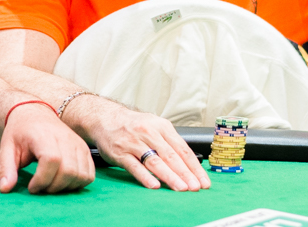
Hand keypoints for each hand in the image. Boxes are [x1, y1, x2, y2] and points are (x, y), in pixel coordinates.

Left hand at [0, 103, 94, 193]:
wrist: (34, 114)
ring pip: (81, 175)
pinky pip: (89, 174)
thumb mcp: (6, 148)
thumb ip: (5, 168)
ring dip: (66, 187)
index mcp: (43, 135)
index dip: (42, 179)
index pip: (52, 160)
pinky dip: (78, 183)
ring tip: (51, 183)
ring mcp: (77, 143)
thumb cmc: (20, 132)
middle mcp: (65, 138)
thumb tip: (5, 189)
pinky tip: (63, 181)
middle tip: (40, 186)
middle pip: (69, 171)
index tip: (31, 186)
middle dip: (53, 187)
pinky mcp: (85, 149)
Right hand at [83, 102, 210, 191]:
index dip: (194, 166)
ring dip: (170, 176)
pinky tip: (155, 185)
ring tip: (181, 188)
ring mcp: (134, 143)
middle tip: (195, 187)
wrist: (105, 118)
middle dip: (185, 173)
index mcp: (161, 126)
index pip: (182, 149)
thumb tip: (189, 163)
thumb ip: (170, 142)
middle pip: (171, 156)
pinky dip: (146, 177)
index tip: (203, 180)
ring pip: (155, 162)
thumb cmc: (134, 125)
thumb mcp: (155, 126)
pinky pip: (135, 167)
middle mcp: (149, 133)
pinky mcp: (120, 153)